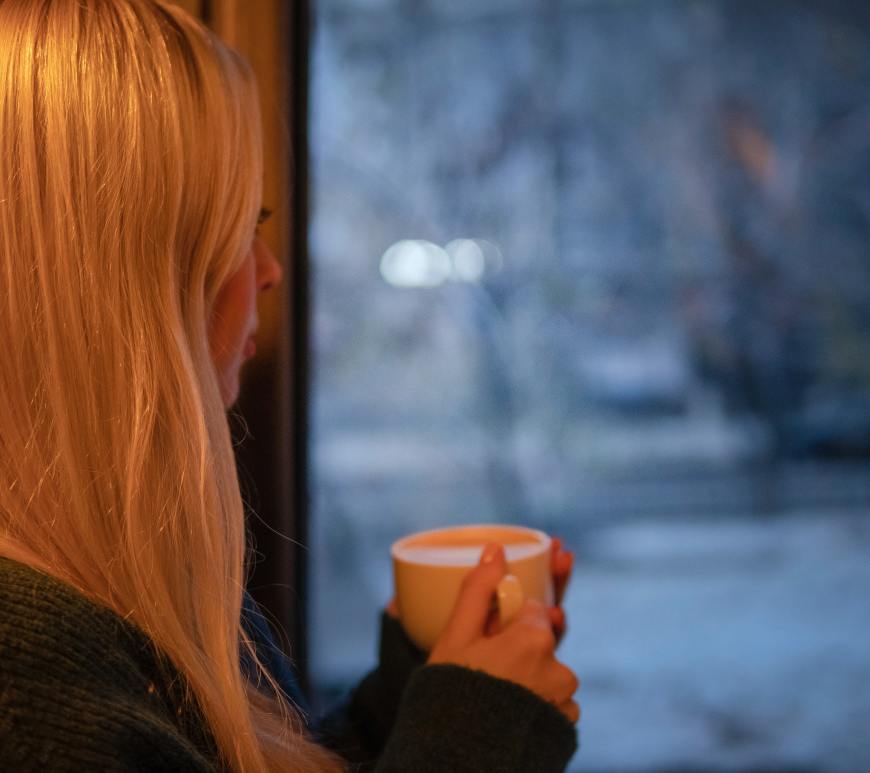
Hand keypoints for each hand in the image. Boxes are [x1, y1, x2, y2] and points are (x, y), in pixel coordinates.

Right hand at [427, 543, 579, 723]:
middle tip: (487, 670)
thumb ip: (478, 589)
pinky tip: (507, 712)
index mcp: (536, 639)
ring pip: (547, 672)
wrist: (456, 758)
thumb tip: (496, 548)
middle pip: (541, 642)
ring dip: (527, 674)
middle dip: (518, 647)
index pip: (532, 611)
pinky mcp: (566, 728)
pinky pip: (553, 700)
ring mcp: (566, 702)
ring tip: (491, 693)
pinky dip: (535, 700)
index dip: (508, 620)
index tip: (488, 636)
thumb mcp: (457, 636)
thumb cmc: (452, 693)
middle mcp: (560, 669)